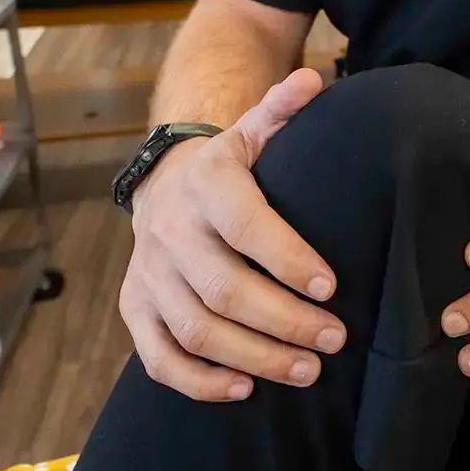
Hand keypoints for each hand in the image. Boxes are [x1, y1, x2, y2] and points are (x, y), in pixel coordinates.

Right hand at [119, 68, 346, 400]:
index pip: (246, 226)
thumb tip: (316, 81)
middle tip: (334, 339)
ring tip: (308, 370)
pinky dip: (200, 381)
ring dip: (254, 356)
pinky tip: (246, 389)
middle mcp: (170, 229)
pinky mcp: (135, 308)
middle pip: (224, 289)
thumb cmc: (232, 167)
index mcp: (206, 183)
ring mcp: (149, 273)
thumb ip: (284, 109)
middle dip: (284, 321)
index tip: (332, 287)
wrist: (165, 182)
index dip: (287, 259)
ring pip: (196, 329)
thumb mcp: (254, 132)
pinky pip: (159, 357)